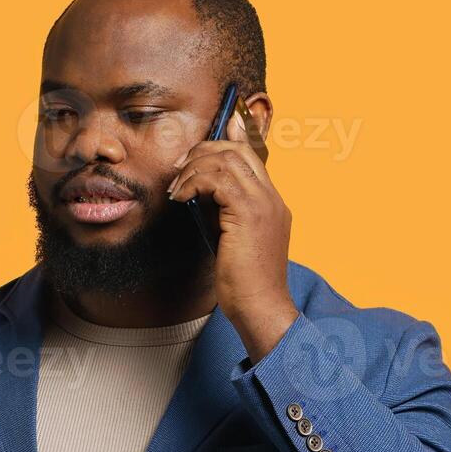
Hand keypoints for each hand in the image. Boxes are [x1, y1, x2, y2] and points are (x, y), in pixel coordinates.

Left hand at [168, 107, 297, 360]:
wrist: (261, 308)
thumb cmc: (245, 283)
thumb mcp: (233, 239)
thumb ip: (222, 212)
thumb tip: (199, 190)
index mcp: (273, 203)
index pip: (251, 156)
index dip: (225, 143)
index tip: (199, 149)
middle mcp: (273, 198)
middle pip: (239, 150)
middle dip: (204, 151)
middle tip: (180, 168)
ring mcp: (264, 203)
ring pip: (226, 160)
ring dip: (194, 168)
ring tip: (177, 187)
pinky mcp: (248, 213)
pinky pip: (216, 179)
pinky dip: (193, 182)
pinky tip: (180, 197)